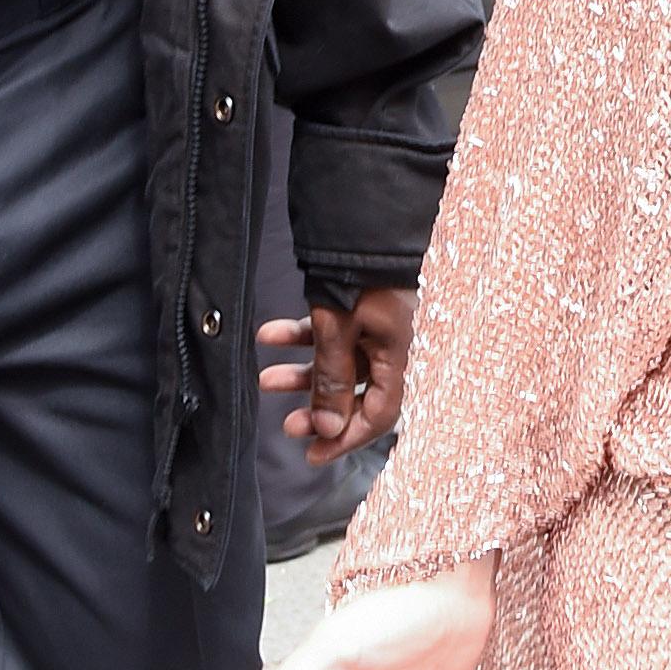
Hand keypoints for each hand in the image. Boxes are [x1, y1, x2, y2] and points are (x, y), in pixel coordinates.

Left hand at [256, 284, 415, 462]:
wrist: (370, 215)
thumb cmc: (363, 273)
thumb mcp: (339, 328)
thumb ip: (332, 379)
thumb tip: (325, 428)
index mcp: (404, 356)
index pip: (380, 415)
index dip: (345, 439)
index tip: (311, 454)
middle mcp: (397, 346)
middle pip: (358, 391)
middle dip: (318, 407)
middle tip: (288, 424)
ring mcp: (380, 326)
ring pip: (341, 361)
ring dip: (303, 372)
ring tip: (266, 377)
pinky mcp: (364, 305)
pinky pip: (334, 330)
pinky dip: (302, 335)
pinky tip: (269, 335)